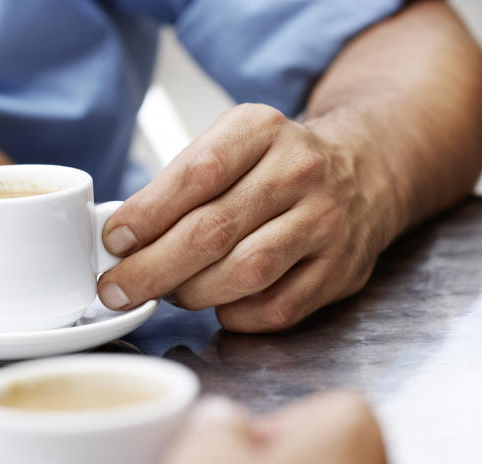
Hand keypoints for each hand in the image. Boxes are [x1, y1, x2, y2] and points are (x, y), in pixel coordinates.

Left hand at [98, 104, 395, 332]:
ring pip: (245, 272)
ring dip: (193, 293)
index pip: (197, 173)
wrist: (365, 170)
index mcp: (262, 130)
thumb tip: (123, 242)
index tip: (115, 240)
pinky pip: (275, 308)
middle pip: (213, 230)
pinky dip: (236, 315)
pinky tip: (219, 305)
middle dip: (152, 269)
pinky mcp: (340, 270)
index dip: (148, 214)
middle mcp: (299, 171)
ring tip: (170, 293)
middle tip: (117, 289)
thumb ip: (180, 185)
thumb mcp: (232, 146)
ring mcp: (325, 222)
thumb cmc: (274, 166)